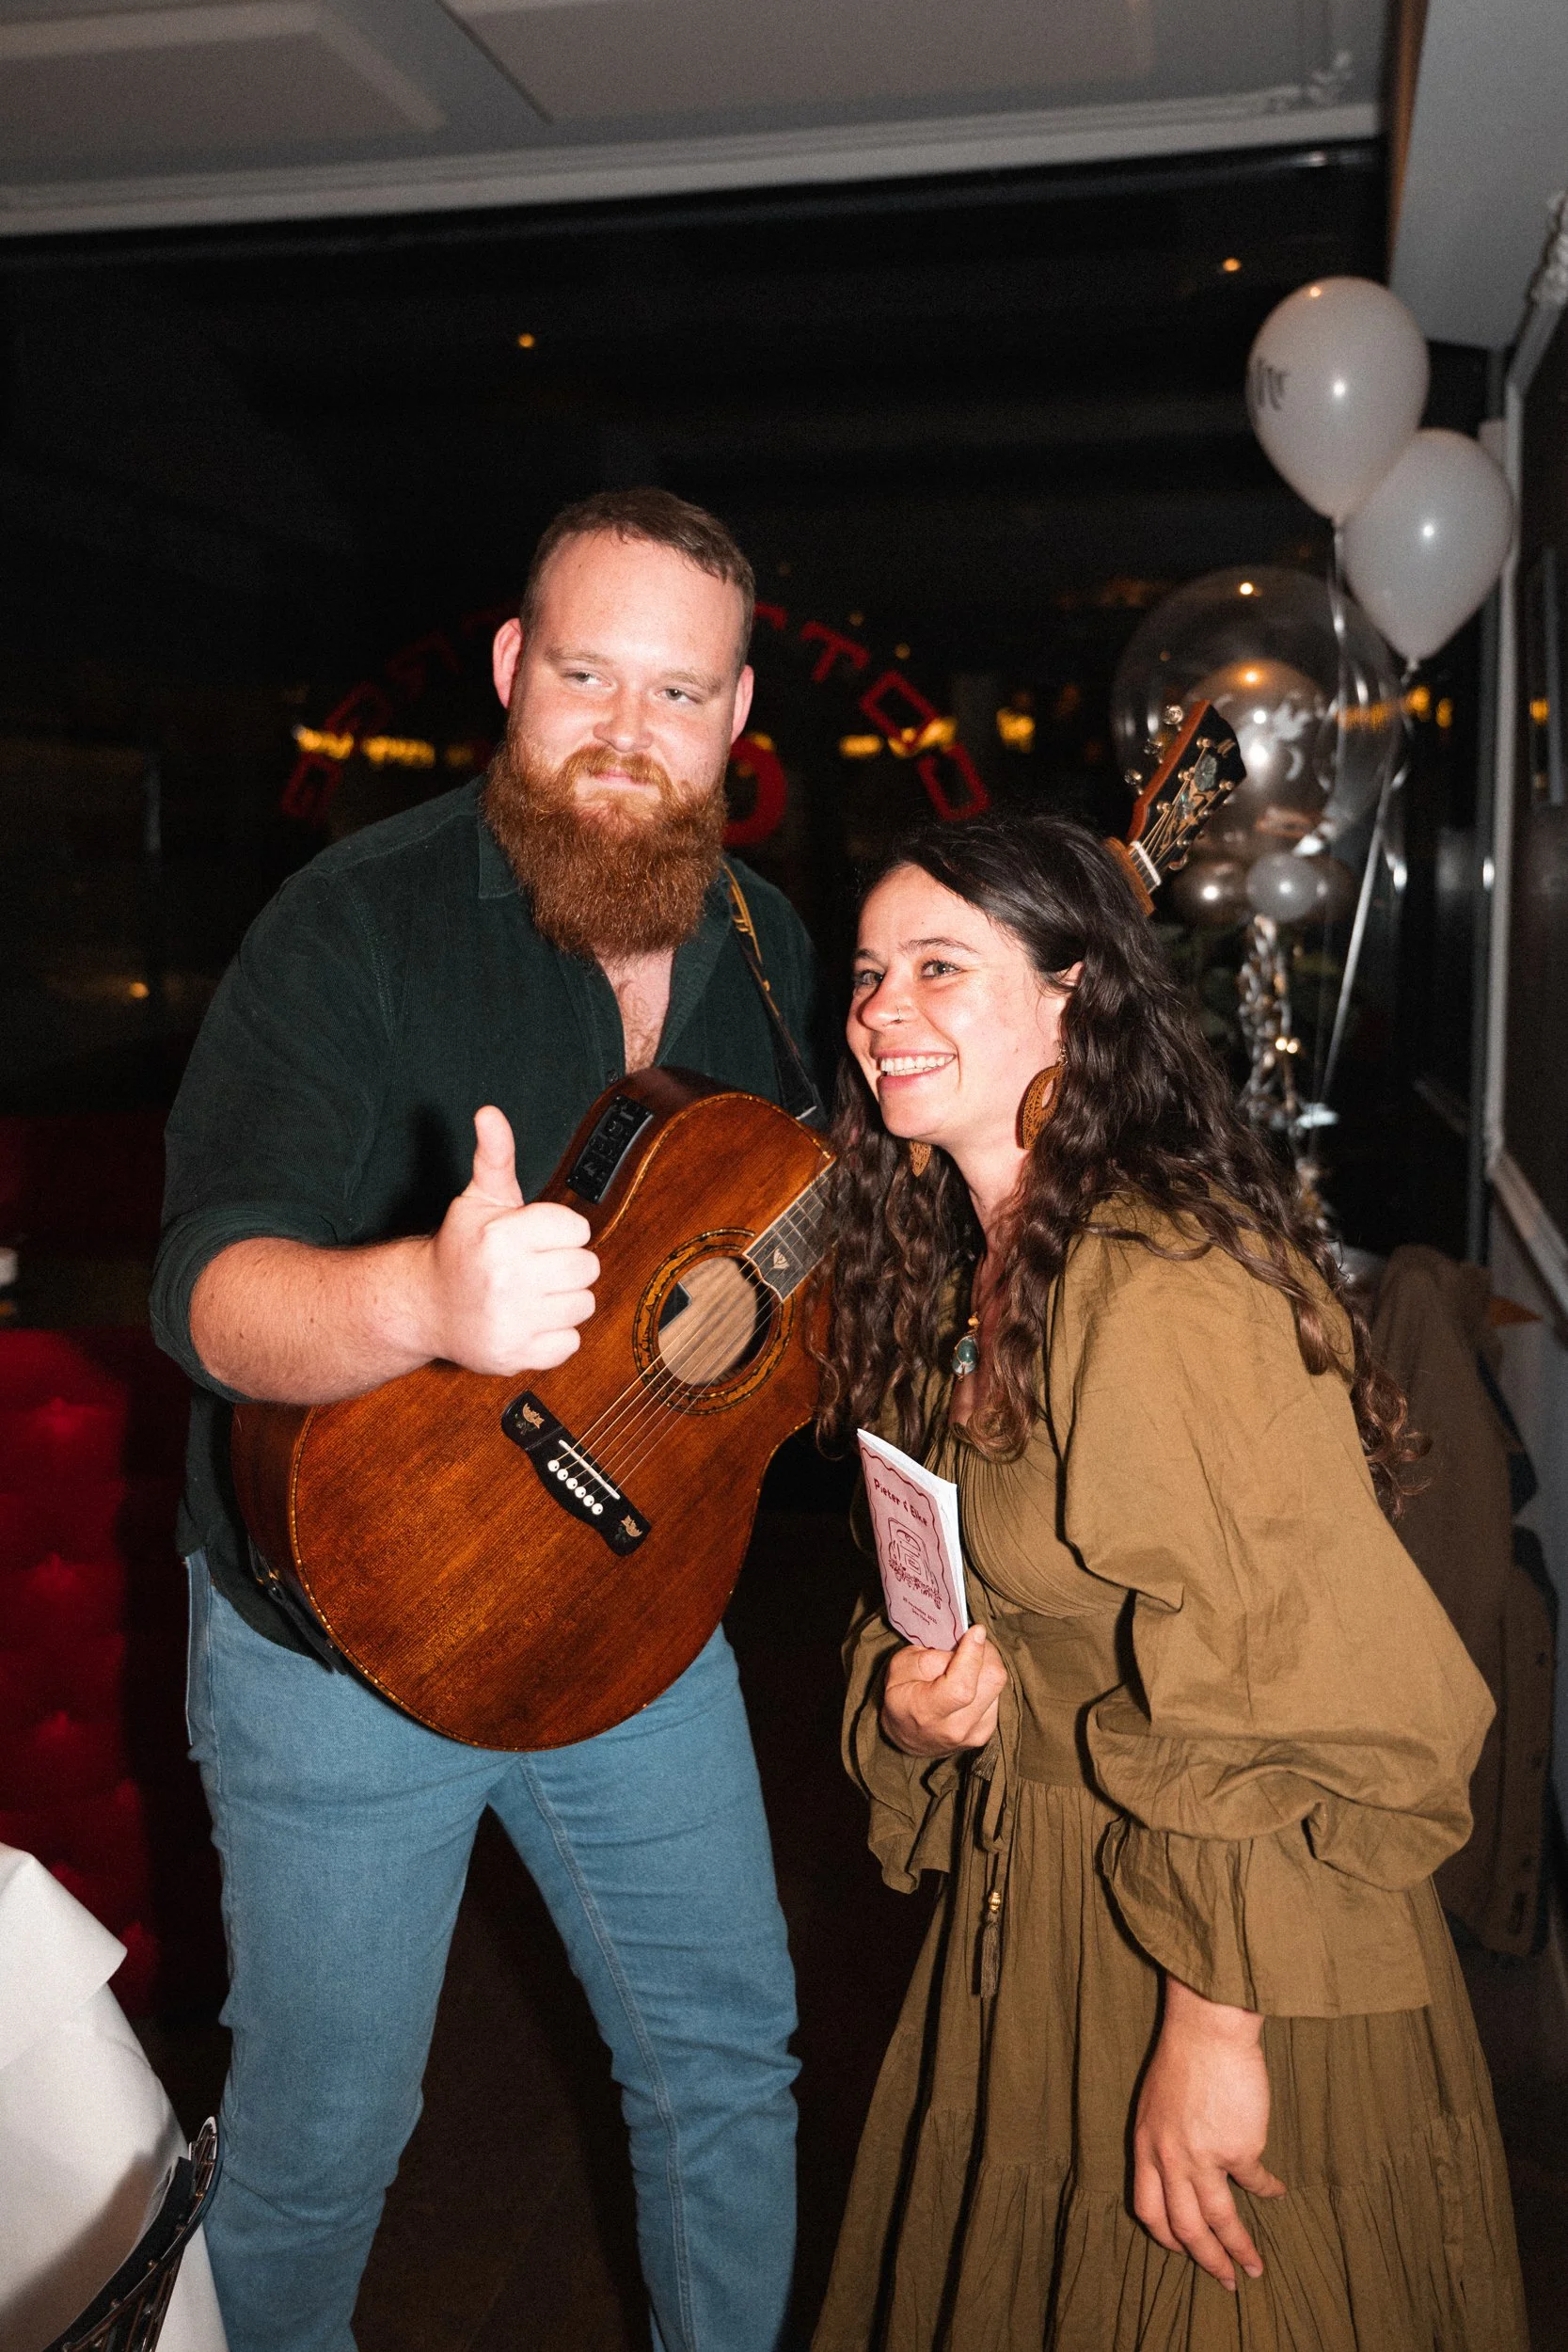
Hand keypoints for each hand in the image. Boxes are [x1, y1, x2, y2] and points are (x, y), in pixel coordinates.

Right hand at [419, 1107, 599, 1375]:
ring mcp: (511, 1322)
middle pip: (587, 1267)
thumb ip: (494, 1155)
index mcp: (501, 1236)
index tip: (535, 1237)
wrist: (425, 1306)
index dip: (560, 1231)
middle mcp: (506, 1280)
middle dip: (565, 1264)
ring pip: (583, 1304)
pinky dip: (555, 1335)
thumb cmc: (460, 1249)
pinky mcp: (516, 1357)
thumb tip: (490, 1113)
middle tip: (536, 1266)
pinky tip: (528, 1321)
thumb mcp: (478, 1198)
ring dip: (563, 1300)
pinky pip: (570, 1342)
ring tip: (532, 1294)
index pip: (577, 1229)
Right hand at [880, 1623, 1006, 1756]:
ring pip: (998, 1684)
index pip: (961, 1687)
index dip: (973, 1654)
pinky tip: (969, 1683)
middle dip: (984, 1652)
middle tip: (968, 1643)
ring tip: (964, 1665)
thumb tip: (963, 1645)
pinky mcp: (987, 1731)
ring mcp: (975, 1733)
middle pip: (992, 1680)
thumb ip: (928, 1657)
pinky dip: (985, 1681)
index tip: (976, 1631)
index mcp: (926, 1712)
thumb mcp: (899, 1669)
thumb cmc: (902, 1697)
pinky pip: (997, 1694)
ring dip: (985, 1666)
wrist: (911, 1738)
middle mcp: (955, 1727)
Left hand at [1132, 1978, 1285, 2291]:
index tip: (1180, 2248)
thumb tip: (1180, 2167)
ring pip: (1220, 2221)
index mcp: (1146, 2144)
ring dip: (1239, 2250)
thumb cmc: (1184, 2053)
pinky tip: (1277, 2193)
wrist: (1208, 2026)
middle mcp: (1169, 2157)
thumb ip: (1164, 2137)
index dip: (1166, 2235)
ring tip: (1254, 2268)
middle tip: (1224, 2281)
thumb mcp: (1156, 2100)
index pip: (1148, 2209)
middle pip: (1185, 2227)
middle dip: (1206, 2260)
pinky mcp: (1238, 2147)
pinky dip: (1268, 2191)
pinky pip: (1255, 2182)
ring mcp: (1203, 2156)